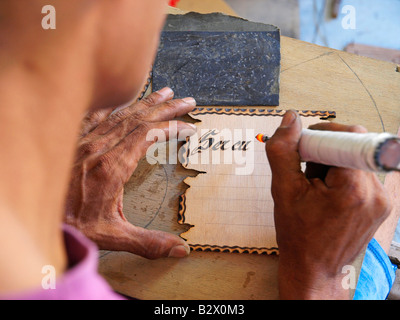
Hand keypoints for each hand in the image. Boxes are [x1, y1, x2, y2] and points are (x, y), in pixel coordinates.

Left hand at [65, 87, 196, 258]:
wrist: (32, 215)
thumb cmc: (71, 225)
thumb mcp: (112, 236)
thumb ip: (148, 242)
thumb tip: (180, 250)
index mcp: (112, 167)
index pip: (148, 136)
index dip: (171, 128)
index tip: (189, 127)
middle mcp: (99, 148)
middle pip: (138, 118)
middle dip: (166, 108)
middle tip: (187, 101)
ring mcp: (85, 141)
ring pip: (120, 113)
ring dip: (145, 102)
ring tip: (165, 92)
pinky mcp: (74, 140)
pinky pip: (96, 114)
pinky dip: (114, 104)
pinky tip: (123, 99)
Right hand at [265, 110, 390, 298]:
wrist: (315, 270)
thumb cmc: (299, 236)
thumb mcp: (283, 190)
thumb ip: (284, 150)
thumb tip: (290, 120)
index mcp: (353, 188)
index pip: (348, 135)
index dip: (321, 136)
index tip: (303, 148)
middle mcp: (376, 192)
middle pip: (351, 146)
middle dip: (323, 152)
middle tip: (305, 173)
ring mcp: (382, 200)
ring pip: (355, 159)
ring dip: (332, 165)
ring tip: (315, 189)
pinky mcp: (381, 204)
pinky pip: (361, 174)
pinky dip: (341, 176)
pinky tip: (326, 195)